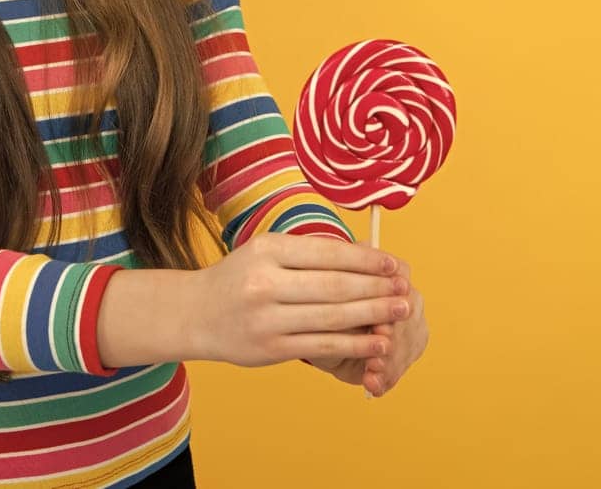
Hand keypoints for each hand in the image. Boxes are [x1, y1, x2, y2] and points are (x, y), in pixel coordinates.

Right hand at [192, 231, 406, 366]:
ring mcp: (267, 319)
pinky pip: (322, 346)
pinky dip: (354, 344)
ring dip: (372, 315)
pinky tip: (377, 342)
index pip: (327, 253)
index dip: (366, 260)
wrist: (196, 314)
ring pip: (332, 317)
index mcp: (267, 251)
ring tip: (399, 312)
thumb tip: (366, 258)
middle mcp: (265, 283)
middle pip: (334, 286)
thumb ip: (307, 253)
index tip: (393, 264)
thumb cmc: (240, 279)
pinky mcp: (271, 349)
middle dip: (376, 288)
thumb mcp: (264, 252)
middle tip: (405, 288)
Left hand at [306, 253, 427, 396]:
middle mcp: (410, 302)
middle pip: (408, 323)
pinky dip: (384, 379)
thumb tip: (362, 247)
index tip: (379, 323)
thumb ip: (350, 263)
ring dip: (390, 363)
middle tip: (379, 351)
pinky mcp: (400, 357)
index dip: (391, 307)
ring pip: (405, 349)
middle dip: (393, 339)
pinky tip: (373, 385)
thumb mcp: (332, 273)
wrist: (321, 316)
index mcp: (398, 277)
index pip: (402, 290)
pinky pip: (395, 370)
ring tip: (373, 371)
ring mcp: (410, 332)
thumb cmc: (329, 290)